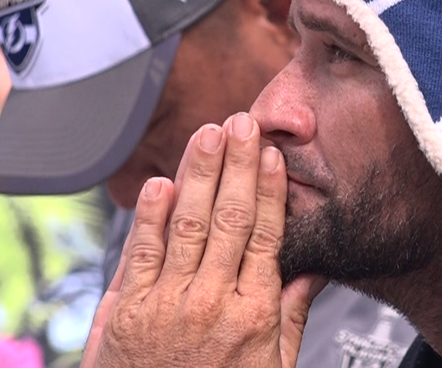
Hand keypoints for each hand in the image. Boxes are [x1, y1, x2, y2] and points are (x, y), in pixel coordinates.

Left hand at [81, 114, 326, 367]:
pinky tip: (160, 183)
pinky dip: (149, 215)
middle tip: (243, 123)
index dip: (269, 191)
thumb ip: (289, 317)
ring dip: (198, 174)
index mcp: (253, 314)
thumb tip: (312, 272)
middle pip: (230, 219)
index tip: (273, 157)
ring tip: (208, 135)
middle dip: (238, 165)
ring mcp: (168, 304)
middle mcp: (212, 302)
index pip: (266, 235)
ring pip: (188, 224)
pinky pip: (141, 252)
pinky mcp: (128, 310)